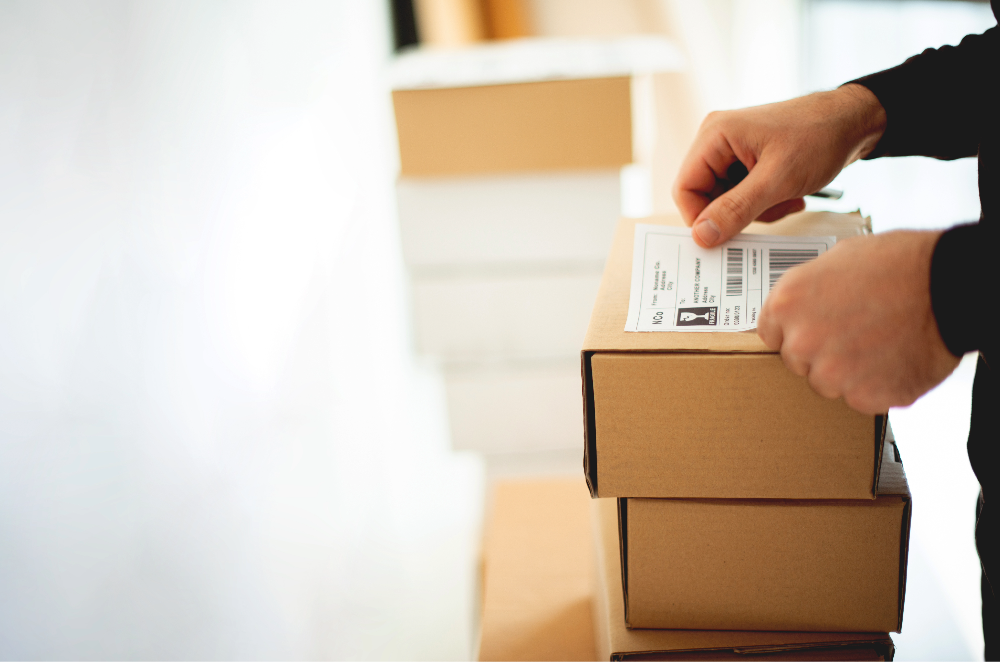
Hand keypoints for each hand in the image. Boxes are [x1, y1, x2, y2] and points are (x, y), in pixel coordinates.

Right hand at [673, 84, 886, 246]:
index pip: (684, 188)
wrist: (856, 121)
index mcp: (714, 135)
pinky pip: (741, 194)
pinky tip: (789, 194)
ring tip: (786, 199)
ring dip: (755, 210)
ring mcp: (732, 150)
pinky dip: (764, 202)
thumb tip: (701, 236)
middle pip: (704, 195)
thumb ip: (736, 209)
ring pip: (724, 199)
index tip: (725, 236)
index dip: (700, 217)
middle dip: (735, 213)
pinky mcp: (747, 159)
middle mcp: (717, 140)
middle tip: (770, 211)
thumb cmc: (821, 137)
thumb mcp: (778, 180)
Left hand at [756, 231, 960, 413]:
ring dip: (848, 372)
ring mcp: (833, 373)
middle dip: (821, 352)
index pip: (771, 335)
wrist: (951, 284)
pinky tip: (894, 359)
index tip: (815, 327)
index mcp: (787, 304)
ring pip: (828, 384)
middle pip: (798, 363)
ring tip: (878, 344)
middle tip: (854, 332)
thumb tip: (800, 308)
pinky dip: (877, 386)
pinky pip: (861, 399)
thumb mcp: (835, 259)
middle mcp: (802, 342)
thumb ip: (807, 291)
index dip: (795, 330)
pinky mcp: (866, 397)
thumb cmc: (899, 263)